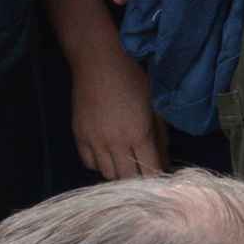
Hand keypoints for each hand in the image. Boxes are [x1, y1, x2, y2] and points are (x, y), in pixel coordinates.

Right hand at [70, 42, 164, 179]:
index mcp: (138, 135)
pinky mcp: (79, 137)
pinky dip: (101, 164)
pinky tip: (109, 156)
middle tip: (145, 173)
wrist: (99, 63)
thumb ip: (160, 137)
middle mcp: (115, 143)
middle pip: (127, 179)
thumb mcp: (155, 107)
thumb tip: (164, 161)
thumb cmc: (134, 79)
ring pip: (107, 174)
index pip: (150, 171)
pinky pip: (90, 163)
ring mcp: (94, 142)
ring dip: (120, 173)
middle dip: (139, 180)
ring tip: (128, 165)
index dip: (158, 178)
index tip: (163, 180)